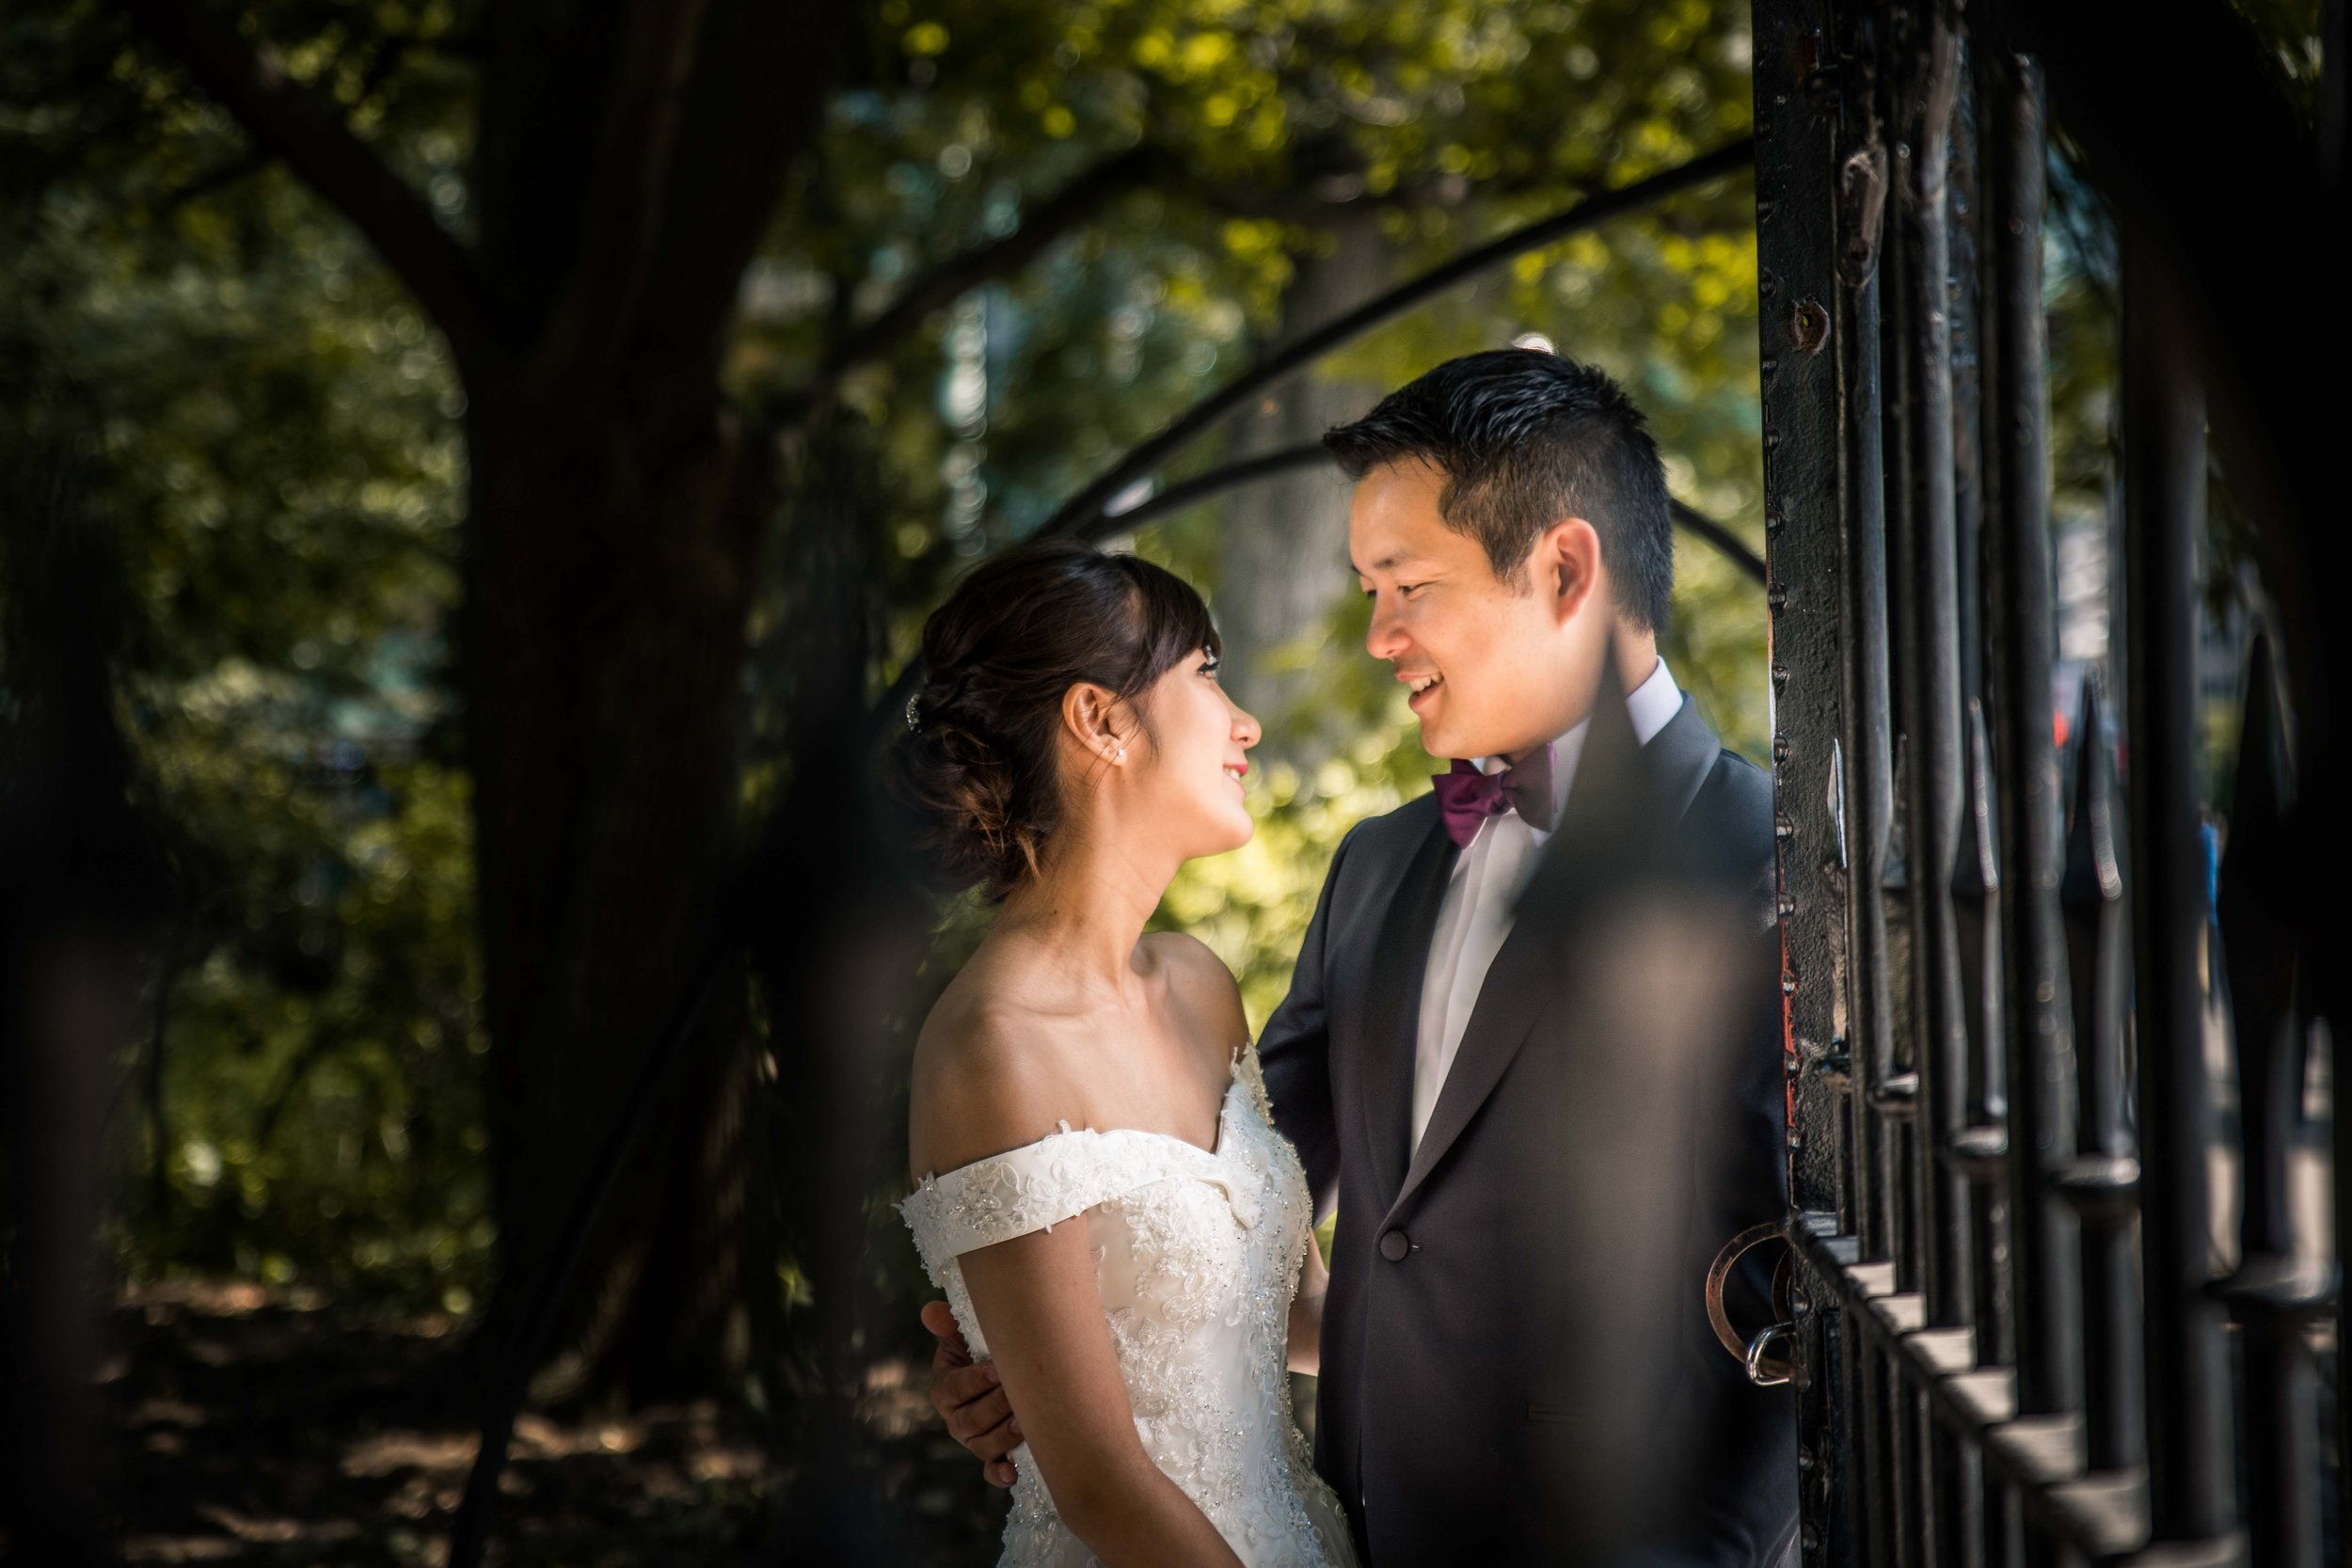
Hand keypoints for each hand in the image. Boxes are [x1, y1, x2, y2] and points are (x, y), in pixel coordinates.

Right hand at [923, 1299, 1021, 1486]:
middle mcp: (956, 1419)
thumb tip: (931, 1311)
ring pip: (983, 1445)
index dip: (974, 1380)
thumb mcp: (965, 1334)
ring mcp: (974, 1440)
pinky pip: (990, 1470)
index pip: (954, 1388)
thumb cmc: (985, 1350)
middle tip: (1017, 1393)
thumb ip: (949, 1323)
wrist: (1007, 1372)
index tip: (995, 1369)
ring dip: (1003, 1436)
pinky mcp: (992, 1455)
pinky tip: (1011, 1472)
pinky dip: (999, 1473)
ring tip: (1023, 1423)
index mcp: (945, 1389)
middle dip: (995, 1406)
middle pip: (970, 1420)